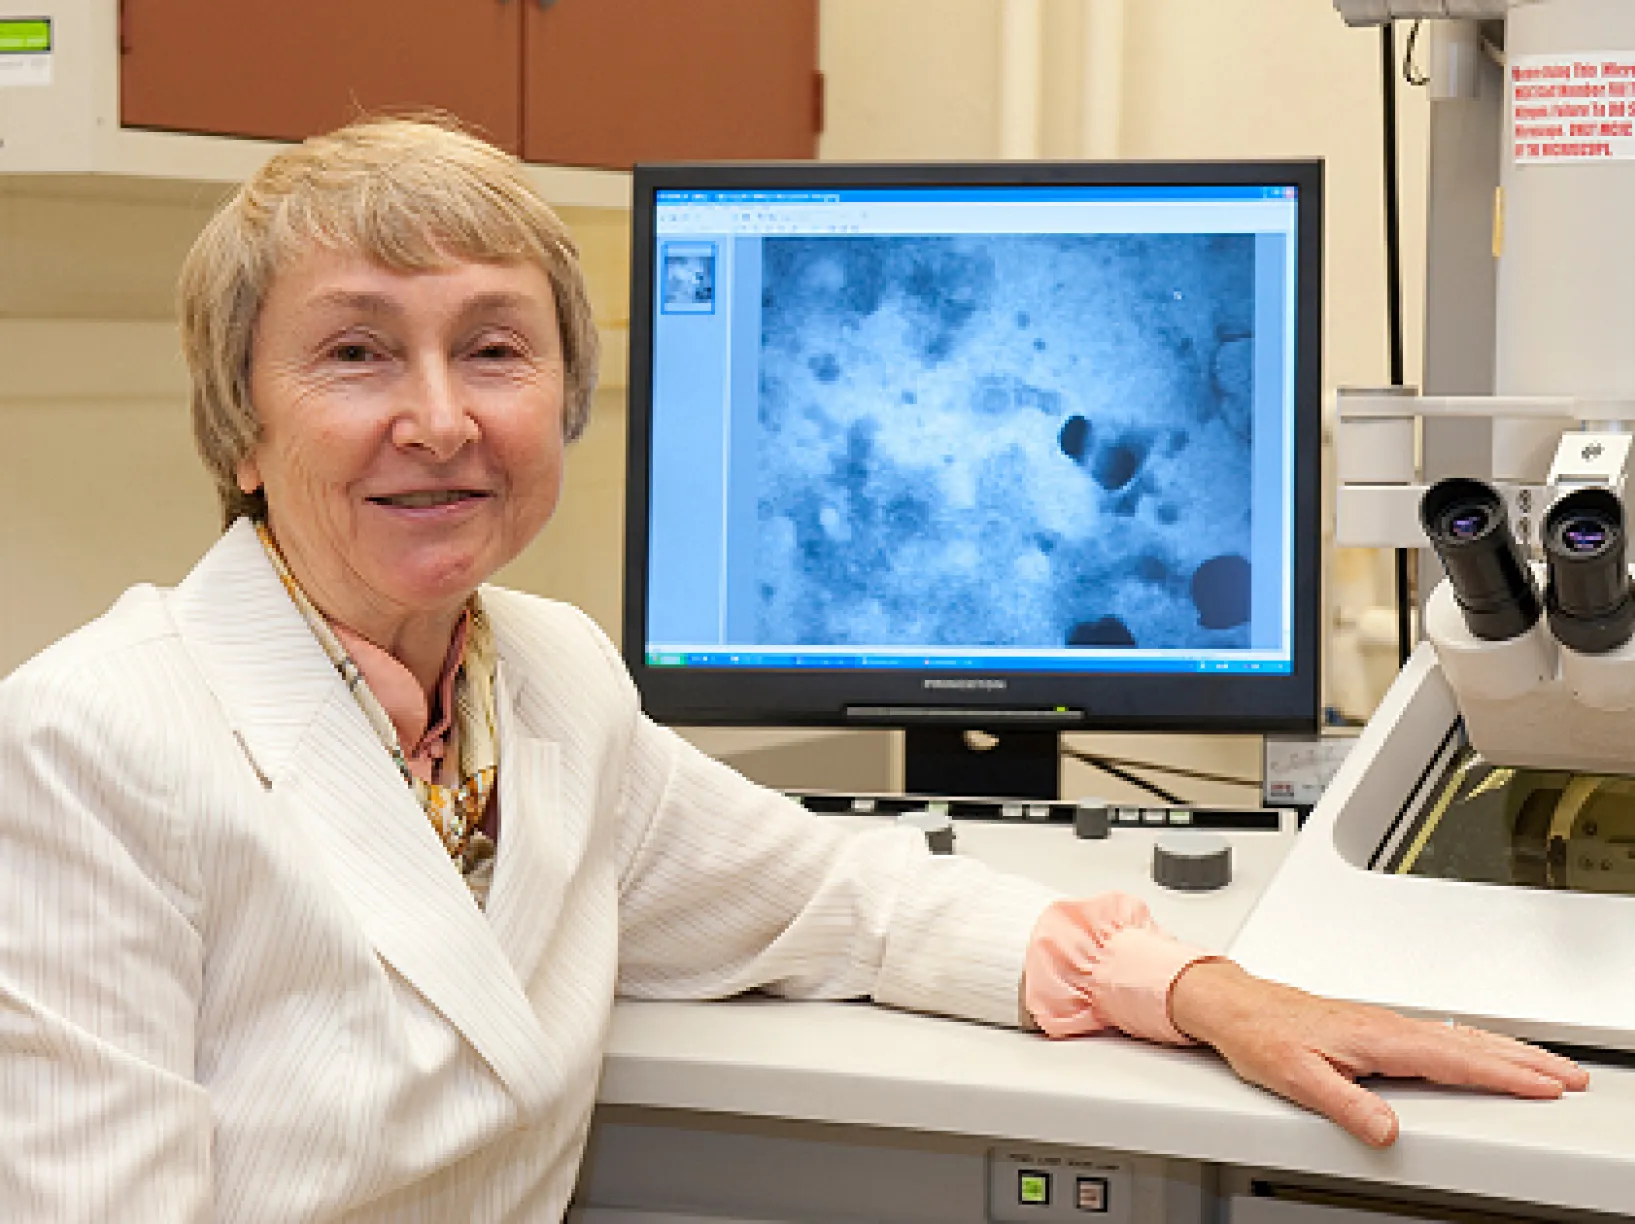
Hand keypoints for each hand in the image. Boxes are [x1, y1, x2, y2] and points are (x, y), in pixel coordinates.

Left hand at [1168, 960, 1588, 1146]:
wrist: (1236, 1006)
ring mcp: (1384, 1025)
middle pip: (1469, 1043)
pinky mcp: (1376, 1029)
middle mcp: (1386, 1027)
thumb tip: (1387, 1130)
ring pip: (1459, 1036)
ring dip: (1506, 1049)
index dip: (1504, 1074)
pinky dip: (1475, 1042)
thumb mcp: (1297, 1078)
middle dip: (1523, 1060)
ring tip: (1546, 1064)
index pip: (1454, 1059)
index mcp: (1376, 1039)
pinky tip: (1485, 1050)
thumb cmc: (1262, 1036)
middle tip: (1570, 1075)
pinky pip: (1440, 1035)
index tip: (1545, 1084)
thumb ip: (1346, 1105)